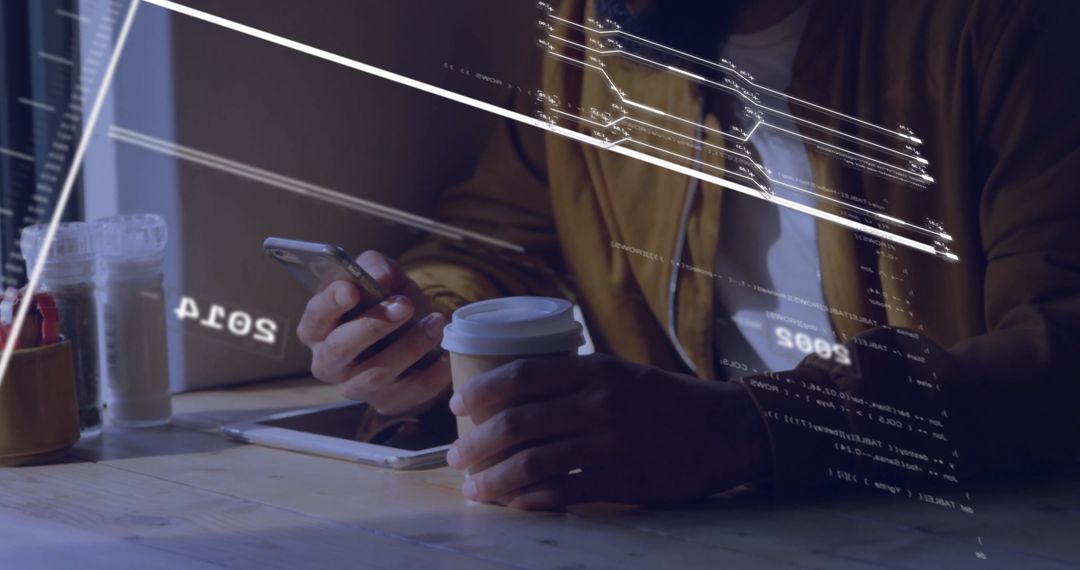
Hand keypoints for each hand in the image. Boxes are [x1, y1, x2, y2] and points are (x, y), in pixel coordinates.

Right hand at [297, 250, 450, 415]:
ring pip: (377, 373)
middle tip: (404, 305)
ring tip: (435, 323)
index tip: (352, 290)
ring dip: (410, 346)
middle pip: (341, 349)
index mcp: (317, 328)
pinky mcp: (388, 401)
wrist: (413, 331)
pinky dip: (432, 373)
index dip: (331, 304)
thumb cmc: (386, 300)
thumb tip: (380, 277)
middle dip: (374, 325)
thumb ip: (374, 266)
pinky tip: (446, 352)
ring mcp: (356, 386)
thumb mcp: (380, 274)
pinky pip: (411, 392)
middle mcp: (329, 362)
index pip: (315, 318)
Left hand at [446, 353, 771, 508]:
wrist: (726, 429)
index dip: (481, 390)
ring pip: (532, 463)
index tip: (456, 405)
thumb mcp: (620, 373)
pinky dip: (531, 501)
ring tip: (474, 488)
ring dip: (493, 480)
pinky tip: (514, 505)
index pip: (522, 374)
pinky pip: (565, 493)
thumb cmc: (666, 400)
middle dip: (474, 444)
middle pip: (516, 422)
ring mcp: (612, 443)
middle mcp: (599, 403)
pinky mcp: (626, 480)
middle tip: (454, 457)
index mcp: (595, 370)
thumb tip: (515, 395)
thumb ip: (574, 380)